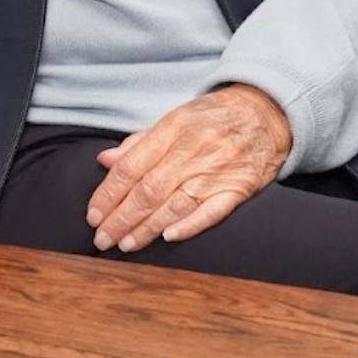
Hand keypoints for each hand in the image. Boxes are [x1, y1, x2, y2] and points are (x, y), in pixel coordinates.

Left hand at [84, 84, 291, 253]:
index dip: (109, 193)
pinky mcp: (238, 188)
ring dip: (147, 228)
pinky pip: (212, 211)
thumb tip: (105, 160)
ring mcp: (216, 170)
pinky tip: (168, 237)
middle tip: (102, 238)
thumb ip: (139, 142)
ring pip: (174, 204)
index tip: (93, 214)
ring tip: (125, 244)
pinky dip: (189, 225)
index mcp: (172, 129)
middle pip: (148, 189)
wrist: (265, 113)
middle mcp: (192, 149)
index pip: (131, 166)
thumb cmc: (212, 118)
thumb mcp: (174, 119)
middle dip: (121, 217)